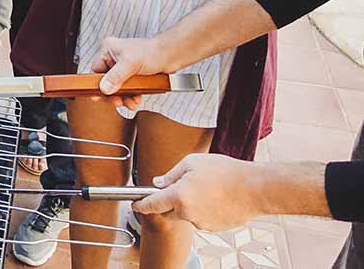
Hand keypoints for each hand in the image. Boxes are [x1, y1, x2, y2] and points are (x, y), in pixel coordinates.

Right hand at [91, 36, 167, 109]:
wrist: (171, 56)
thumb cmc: (153, 52)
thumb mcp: (130, 63)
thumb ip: (115, 76)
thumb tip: (104, 88)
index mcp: (108, 50)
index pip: (95, 70)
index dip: (97, 84)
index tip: (99, 95)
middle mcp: (114, 59)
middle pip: (106, 82)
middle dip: (114, 94)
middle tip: (118, 101)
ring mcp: (123, 68)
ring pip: (117, 88)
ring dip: (124, 97)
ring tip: (131, 102)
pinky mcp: (132, 77)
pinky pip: (127, 90)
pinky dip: (131, 96)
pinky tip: (136, 99)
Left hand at [134, 154, 263, 230]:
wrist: (254, 188)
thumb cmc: (225, 171)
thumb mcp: (192, 162)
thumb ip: (171, 174)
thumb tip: (159, 182)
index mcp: (179, 196)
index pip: (152, 205)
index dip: (141, 205)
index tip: (136, 204)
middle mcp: (188, 213)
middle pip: (168, 212)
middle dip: (168, 202)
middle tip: (180, 187)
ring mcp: (202, 223)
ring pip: (186, 215)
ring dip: (188, 205)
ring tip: (205, 189)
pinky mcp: (214, 228)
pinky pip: (201, 219)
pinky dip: (202, 210)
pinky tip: (215, 198)